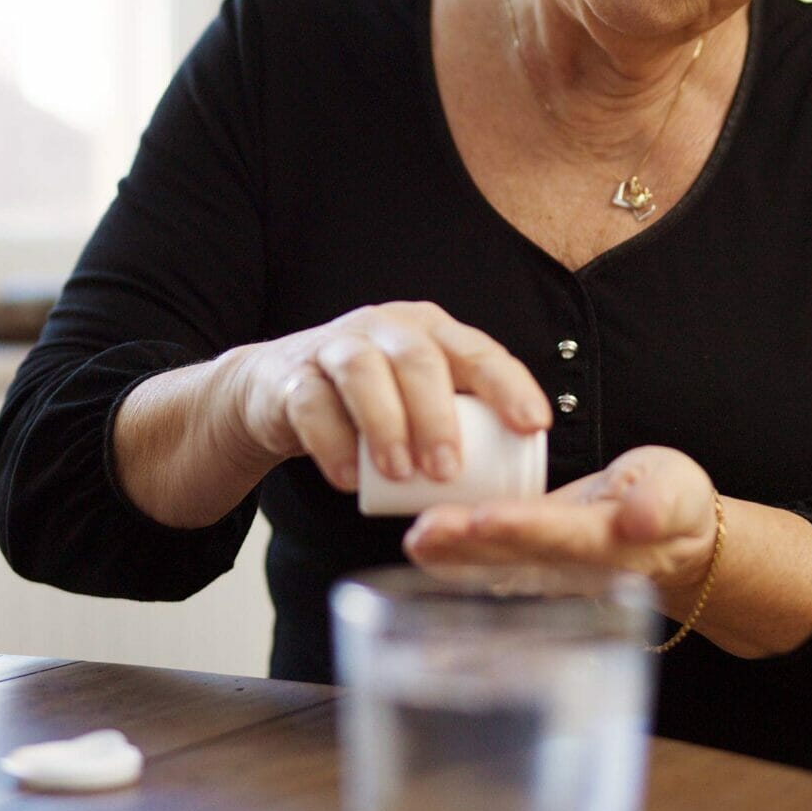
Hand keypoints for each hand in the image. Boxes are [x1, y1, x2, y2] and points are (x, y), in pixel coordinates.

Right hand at [230, 301, 550, 493]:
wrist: (279, 390)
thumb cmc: (372, 402)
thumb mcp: (421, 398)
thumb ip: (462, 421)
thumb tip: (522, 481)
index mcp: (431, 332)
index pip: (478, 351)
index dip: (509, 386)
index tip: (532, 426)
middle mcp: (386, 329)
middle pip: (418, 359)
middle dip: (437, 416)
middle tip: (448, 470)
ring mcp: (336, 348)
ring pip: (363, 373)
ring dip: (386, 426)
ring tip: (401, 474)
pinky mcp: (294, 377)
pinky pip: (312, 405)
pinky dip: (332, 444)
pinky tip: (349, 479)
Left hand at [402, 445, 719, 601]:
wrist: (675, 543)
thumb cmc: (675, 507)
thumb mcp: (680, 492)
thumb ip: (660, 503)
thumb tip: (640, 517)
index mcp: (608, 543)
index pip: (561, 534)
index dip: (523, 528)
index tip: (484, 517)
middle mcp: (572, 567)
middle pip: (515, 555)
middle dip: (468, 544)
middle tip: (425, 530)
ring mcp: (550, 572)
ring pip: (495, 563)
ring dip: (453, 554)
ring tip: (416, 539)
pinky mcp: (534, 566)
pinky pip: (490, 566)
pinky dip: (454, 562)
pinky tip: (421, 550)